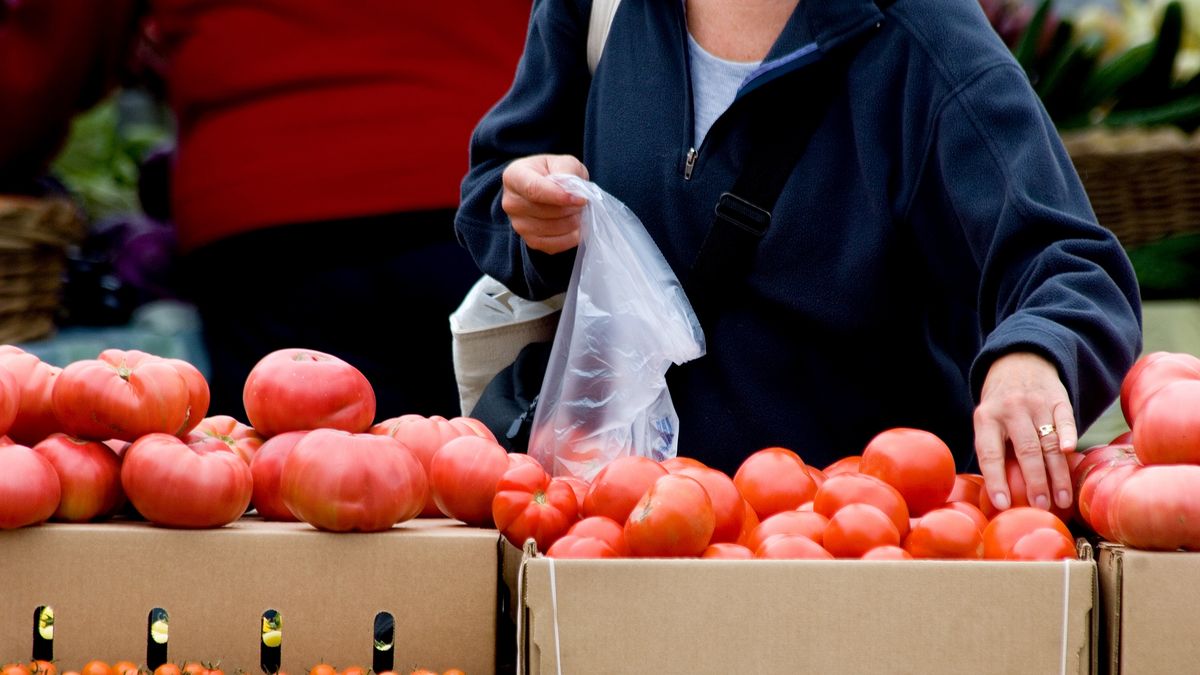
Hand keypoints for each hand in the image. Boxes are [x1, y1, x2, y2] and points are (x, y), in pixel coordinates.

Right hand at [501, 154, 589, 253]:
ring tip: (578, 211)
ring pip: (551, 229)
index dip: (559, 196)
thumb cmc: (555, 172)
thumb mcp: (564, 162)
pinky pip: (554, 245)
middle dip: (570, 208)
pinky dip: (570, 237)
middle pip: (544, 211)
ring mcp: (518, 225)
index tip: (581, 199)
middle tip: (582, 202)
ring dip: (572, 222)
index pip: (533, 190)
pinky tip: (576, 226)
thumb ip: (568, 172)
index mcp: (514, 176)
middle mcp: (511, 202)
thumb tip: (575, 193)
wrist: (550, 189)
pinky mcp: (530, 241)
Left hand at [973, 351, 1077, 512]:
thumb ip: (996, 450)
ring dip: (1056, 473)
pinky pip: (1065, 420)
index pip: (989, 454)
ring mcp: (1036, 403)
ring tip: (1062, 500)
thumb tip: (1002, 498)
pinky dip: (1068, 435)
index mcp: (986, 418)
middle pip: (1025, 450)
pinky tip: (1070, 453)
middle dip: (1035, 482)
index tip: (1003, 504)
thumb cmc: (1000, 406)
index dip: (996, 480)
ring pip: (1048, 442)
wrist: (1019, 362)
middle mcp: (1010, 409)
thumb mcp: (988, 421)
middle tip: (1041, 506)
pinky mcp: (1058, 398)